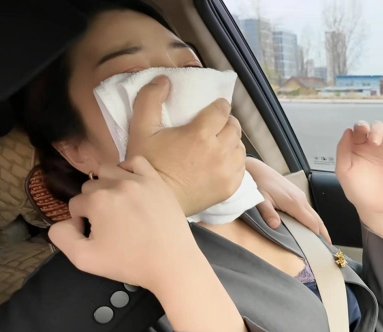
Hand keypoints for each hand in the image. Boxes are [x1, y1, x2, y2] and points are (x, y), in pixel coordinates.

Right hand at [49, 156, 199, 289]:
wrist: (172, 264)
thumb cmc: (130, 263)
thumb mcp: (84, 259)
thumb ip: (61, 237)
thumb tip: (64, 221)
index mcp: (97, 201)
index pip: (75, 204)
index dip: (81, 222)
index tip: (97, 236)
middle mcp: (117, 185)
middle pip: (90, 187)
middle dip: (93, 204)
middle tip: (108, 225)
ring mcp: (139, 180)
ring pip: (108, 171)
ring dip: (106, 185)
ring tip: (116, 206)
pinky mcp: (157, 181)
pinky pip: (136, 162)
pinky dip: (127, 170)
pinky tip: (130, 188)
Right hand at [127, 76, 245, 216]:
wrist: (154, 200)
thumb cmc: (147, 164)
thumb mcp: (141, 128)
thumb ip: (150, 99)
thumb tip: (164, 80)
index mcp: (199, 134)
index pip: (222, 110)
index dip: (219, 106)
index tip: (214, 108)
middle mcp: (218, 151)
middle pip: (234, 127)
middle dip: (226, 123)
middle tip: (215, 125)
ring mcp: (226, 171)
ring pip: (240, 147)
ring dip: (231, 141)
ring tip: (218, 143)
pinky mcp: (229, 187)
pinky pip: (241, 167)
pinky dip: (234, 161)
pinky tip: (221, 161)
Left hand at [246, 157, 330, 243]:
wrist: (258, 170)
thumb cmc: (259, 184)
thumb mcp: (261, 200)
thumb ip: (268, 213)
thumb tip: (275, 226)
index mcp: (294, 203)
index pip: (312, 222)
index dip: (318, 235)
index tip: (322, 247)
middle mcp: (301, 199)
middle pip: (317, 219)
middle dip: (324, 233)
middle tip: (328, 247)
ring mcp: (300, 196)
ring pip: (314, 214)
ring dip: (319, 226)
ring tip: (322, 239)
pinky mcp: (296, 194)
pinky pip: (309, 209)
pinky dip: (313, 219)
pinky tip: (310, 226)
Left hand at [336, 121, 382, 216]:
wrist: (374, 206)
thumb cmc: (357, 190)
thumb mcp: (343, 171)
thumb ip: (342, 150)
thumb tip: (348, 130)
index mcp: (357, 146)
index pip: (360, 129)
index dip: (361, 125)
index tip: (363, 129)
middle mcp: (373, 145)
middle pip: (376, 126)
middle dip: (376, 130)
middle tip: (374, 143)